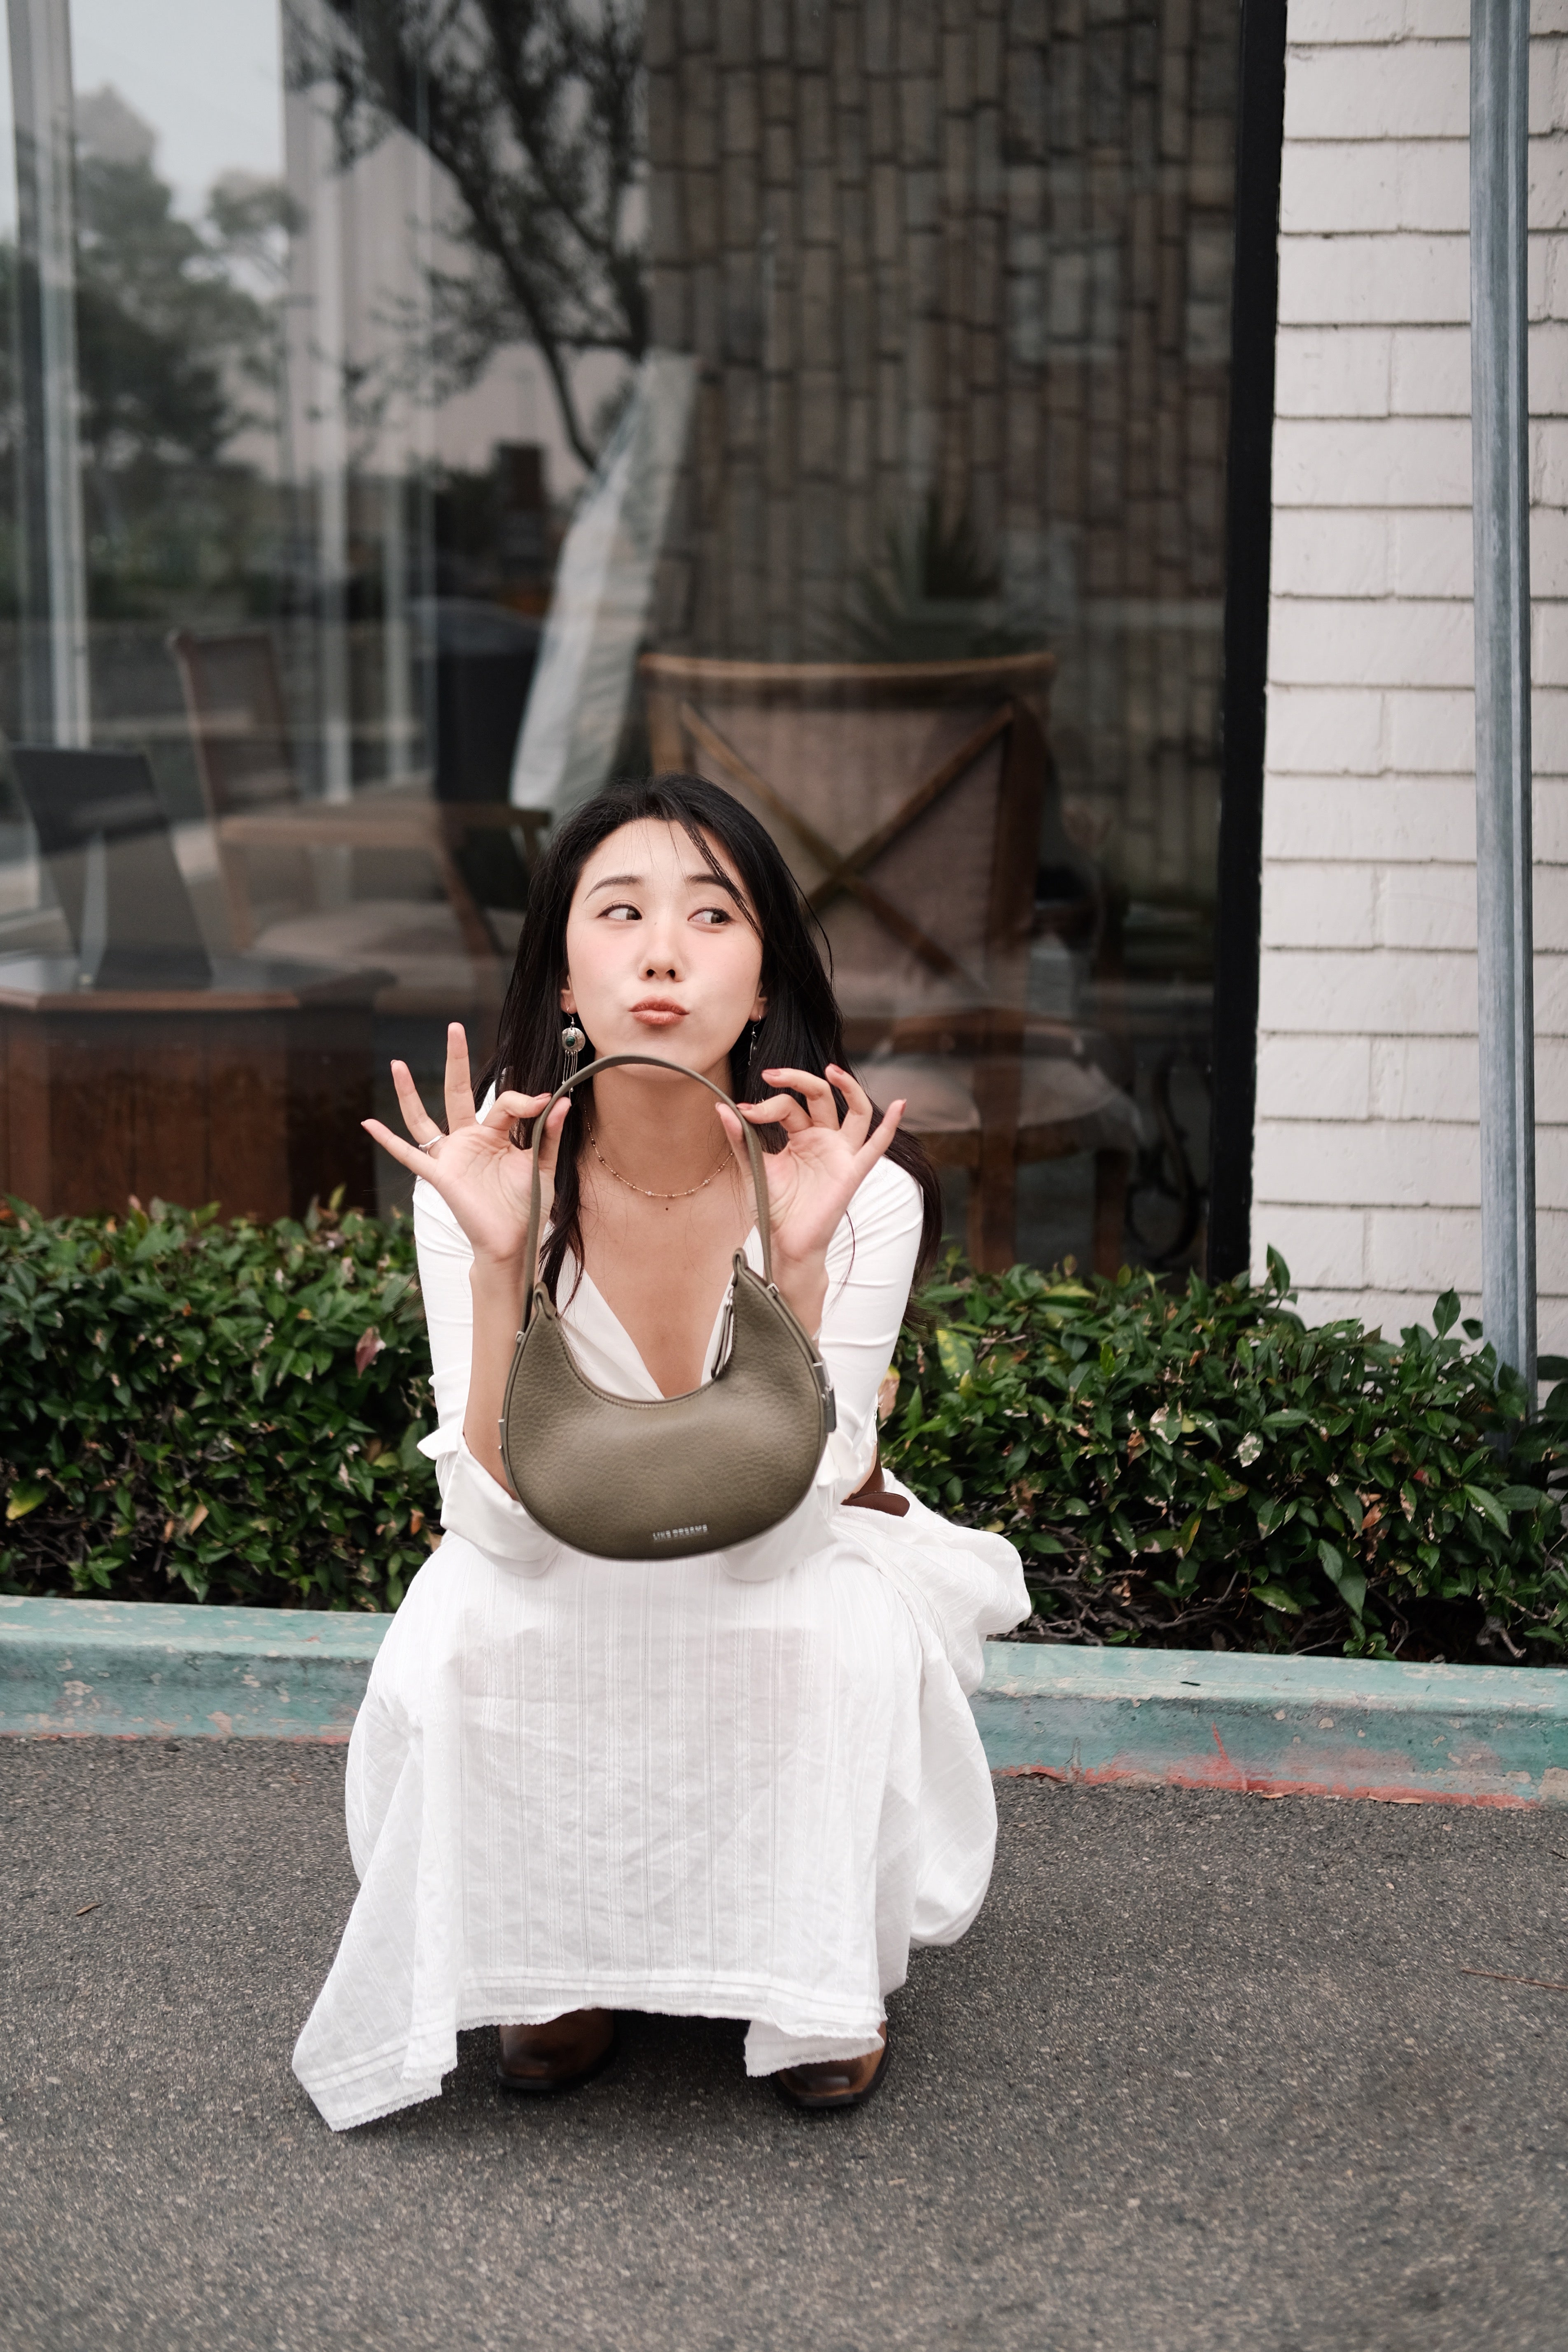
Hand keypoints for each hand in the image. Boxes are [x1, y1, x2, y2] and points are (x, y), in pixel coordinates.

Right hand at [363, 1022, 569, 1272]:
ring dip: (410, 1093)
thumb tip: (562, 1100)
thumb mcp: (543, 1166)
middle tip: (454, 1028)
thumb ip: (548, 1134)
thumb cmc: (527, 1206)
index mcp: (496, 1136)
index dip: (523, 1100)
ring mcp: (451, 1156)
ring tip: (397, 1064)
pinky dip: (388, 1140)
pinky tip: (368, 1124)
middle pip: (458, 1092)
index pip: (503, 1103)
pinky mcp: (440, 1175)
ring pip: (425, 1119)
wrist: (514, 1242)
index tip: (545, 1101)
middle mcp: (470, 1140)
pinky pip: (409, 1155)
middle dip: (456, 1061)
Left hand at [716, 1063, 905, 1334]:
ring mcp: (840, 1153)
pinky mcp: (853, 1171)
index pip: (788, 1106)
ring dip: (848, 1087)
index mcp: (800, 1135)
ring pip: (855, 1111)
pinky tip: (902, 1105)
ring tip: (832, 1071)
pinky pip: (877, 1146)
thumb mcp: (753, 1167)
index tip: (743, 1112)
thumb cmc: (774, 1207)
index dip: (766, 1105)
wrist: (784, 1242)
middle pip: (820, 1097)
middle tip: (772, 1074)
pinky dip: (891, 1126)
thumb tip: (721, 1106)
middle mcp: (823, 1139)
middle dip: (798, 1081)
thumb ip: (741, 1138)